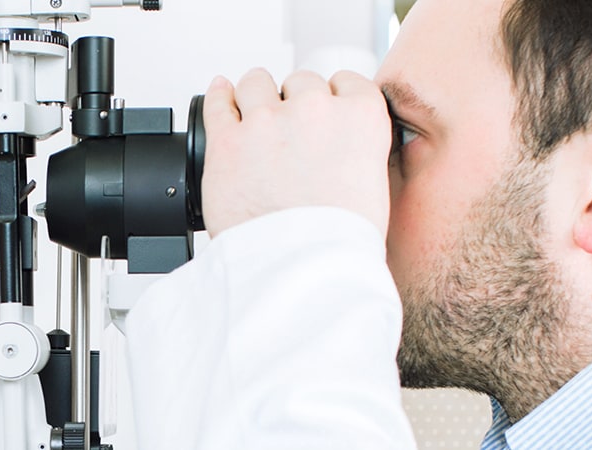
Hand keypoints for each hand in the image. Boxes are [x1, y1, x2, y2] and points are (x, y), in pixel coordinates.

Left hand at [200, 68, 392, 237]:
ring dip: (256, 95)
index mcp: (360, 118)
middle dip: (295, 101)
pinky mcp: (227, 140)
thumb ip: (358, 154)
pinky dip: (219, 97)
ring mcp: (267, 121)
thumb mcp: (374, 188)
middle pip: (302, 81)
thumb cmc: (337, 240)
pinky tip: (221, 95)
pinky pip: (218, 102)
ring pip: (257, 82)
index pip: (347, 82)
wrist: (301, 267)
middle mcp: (314, 110)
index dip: (334, 97)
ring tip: (254, 112)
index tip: (327, 109)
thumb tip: (344, 151)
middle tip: (290, 130)